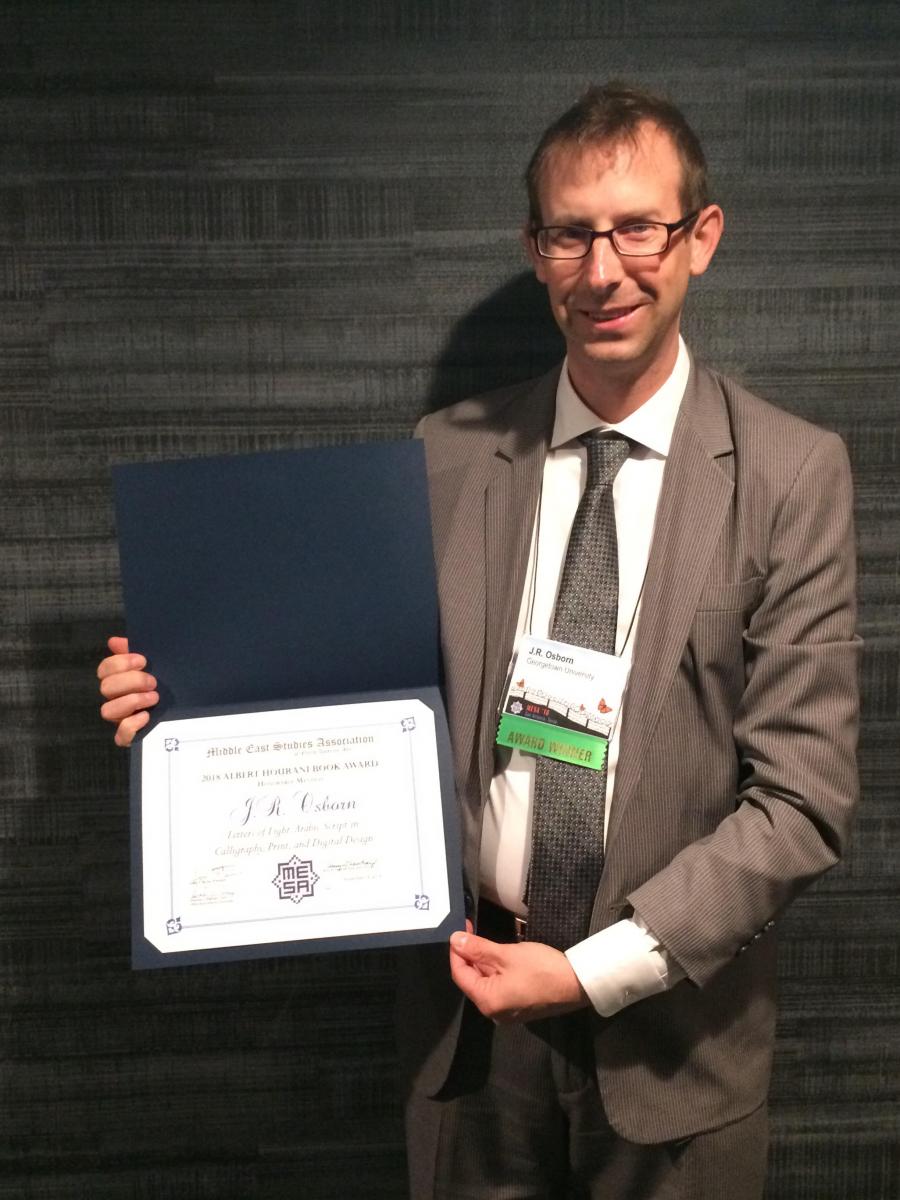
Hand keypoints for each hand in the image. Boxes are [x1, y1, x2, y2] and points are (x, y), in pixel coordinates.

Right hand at [97, 636, 158, 745]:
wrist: (191, 711)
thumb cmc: (169, 685)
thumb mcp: (157, 666)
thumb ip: (136, 651)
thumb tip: (114, 641)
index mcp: (120, 681)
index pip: (104, 669)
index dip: (120, 663)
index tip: (143, 661)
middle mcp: (116, 700)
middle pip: (106, 688)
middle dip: (131, 681)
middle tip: (153, 682)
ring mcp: (121, 719)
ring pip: (107, 711)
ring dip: (131, 701)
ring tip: (154, 697)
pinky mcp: (130, 737)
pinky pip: (121, 735)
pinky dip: (131, 725)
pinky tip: (147, 716)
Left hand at [449, 929, 588, 1023]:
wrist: (578, 984)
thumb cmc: (541, 969)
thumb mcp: (507, 954)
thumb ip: (478, 948)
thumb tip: (454, 940)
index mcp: (487, 1001)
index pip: (460, 974)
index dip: (456, 951)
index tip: (459, 930)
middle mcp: (493, 1012)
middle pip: (472, 980)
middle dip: (470, 955)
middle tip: (471, 930)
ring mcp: (507, 1012)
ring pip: (486, 983)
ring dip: (483, 962)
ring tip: (483, 940)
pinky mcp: (519, 1007)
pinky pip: (499, 987)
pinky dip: (496, 971)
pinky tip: (498, 955)